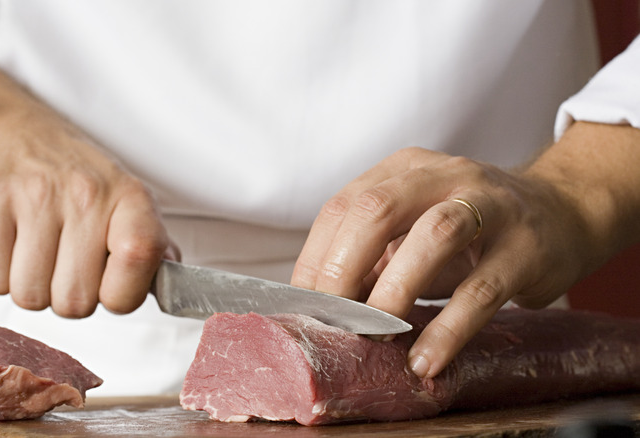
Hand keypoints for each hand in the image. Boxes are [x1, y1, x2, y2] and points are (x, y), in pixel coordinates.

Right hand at [0, 104, 174, 317]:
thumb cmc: (73, 179)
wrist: (7, 133)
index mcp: (129, 197)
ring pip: (30, 297)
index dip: (122, 294)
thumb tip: (174, 285)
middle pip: (75, 301)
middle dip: (68, 297)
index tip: (111, 287)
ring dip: (31, 287)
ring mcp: (33, 195)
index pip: (140, 258)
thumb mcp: (126, 201)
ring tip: (35, 251)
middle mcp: (85, 192)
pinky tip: (7, 243)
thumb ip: (152, 246)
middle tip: (64, 264)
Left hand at [291, 145, 602, 378]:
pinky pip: (481, 290)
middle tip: (332, 319)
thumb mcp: (414, 229)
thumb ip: (373, 256)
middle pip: (377, 210)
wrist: (561, 212)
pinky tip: (426, 360)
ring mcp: (489, 205)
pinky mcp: (524, 247)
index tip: (303, 305)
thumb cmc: (472, 230)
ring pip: (433, 236)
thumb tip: (323, 305)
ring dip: (393, 291)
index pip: (342, 207)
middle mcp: (442, 175)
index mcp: (403, 170)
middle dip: (343, 269)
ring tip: (375, 335)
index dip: (315, 258)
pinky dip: (447, 329)